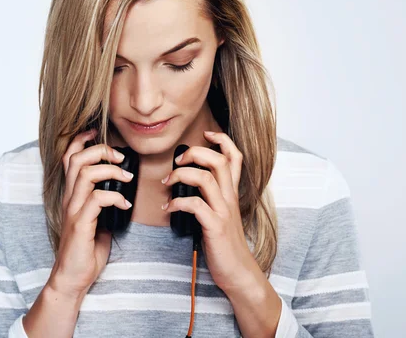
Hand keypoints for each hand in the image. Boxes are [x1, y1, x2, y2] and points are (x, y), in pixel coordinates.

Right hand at [47, 128, 133, 298]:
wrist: (72, 277)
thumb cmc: (86, 249)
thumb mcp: (96, 219)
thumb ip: (103, 202)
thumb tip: (121, 189)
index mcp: (72, 194)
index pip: (69, 158)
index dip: (81, 140)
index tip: (97, 132)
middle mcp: (69, 198)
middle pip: (77, 159)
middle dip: (101, 150)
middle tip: (120, 158)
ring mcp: (73, 210)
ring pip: (86, 174)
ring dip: (111, 171)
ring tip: (128, 179)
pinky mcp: (80, 224)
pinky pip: (97, 199)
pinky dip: (115, 197)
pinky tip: (125, 206)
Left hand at [161, 130, 250, 292]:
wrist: (238, 271)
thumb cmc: (225, 243)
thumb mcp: (221, 214)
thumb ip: (211, 197)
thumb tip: (188, 183)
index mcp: (231, 193)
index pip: (235, 157)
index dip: (222, 140)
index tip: (206, 133)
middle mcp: (229, 198)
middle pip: (219, 160)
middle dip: (195, 152)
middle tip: (178, 160)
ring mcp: (223, 211)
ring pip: (206, 178)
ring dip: (181, 175)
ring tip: (167, 182)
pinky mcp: (215, 226)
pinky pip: (194, 205)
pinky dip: (176, 203)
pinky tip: (168, 208)